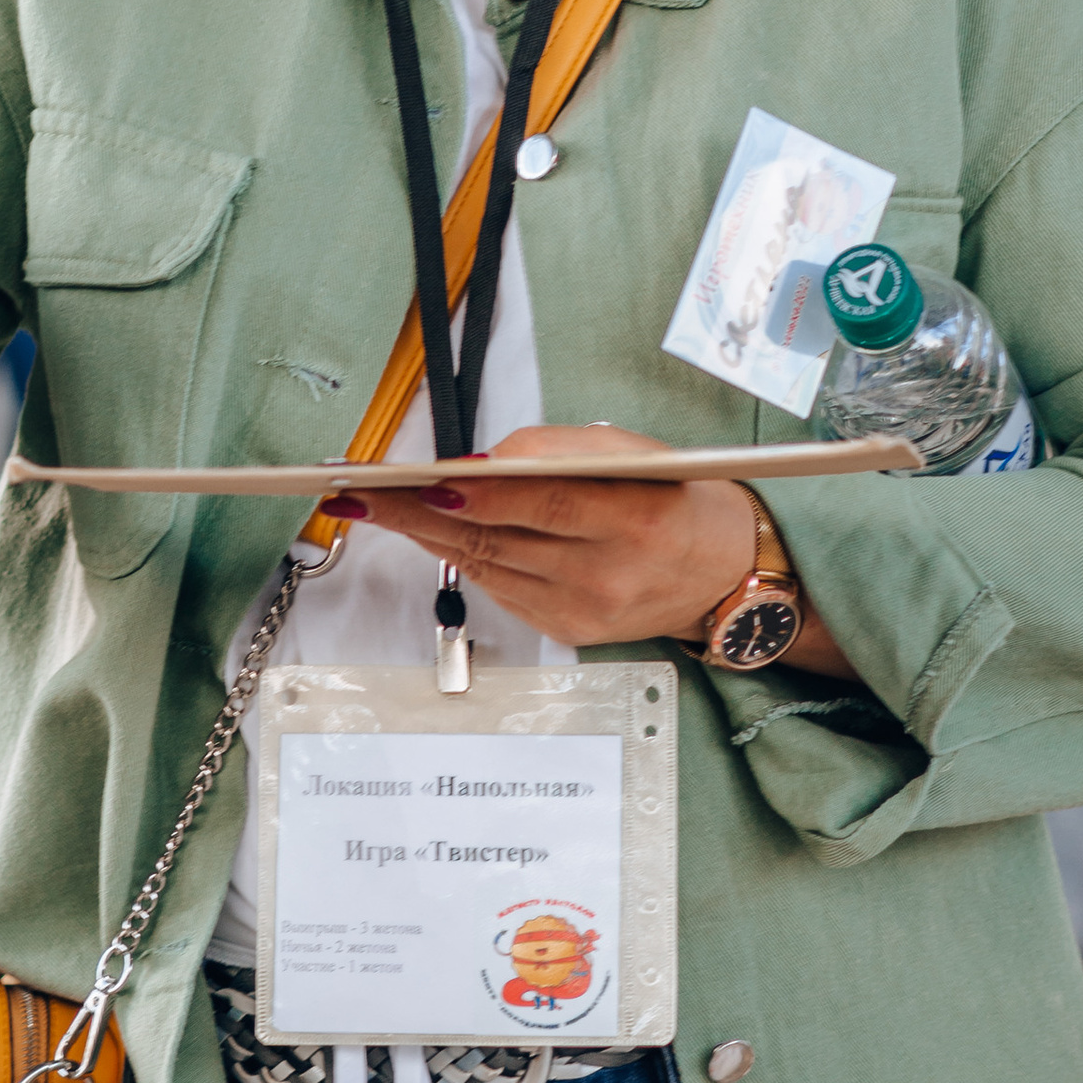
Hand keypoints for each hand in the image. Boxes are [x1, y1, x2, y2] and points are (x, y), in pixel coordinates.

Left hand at [355, 424, 849, 676]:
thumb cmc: (678, 499)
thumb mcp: (637, 453)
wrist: (721, 574)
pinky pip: (500, 587)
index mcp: (637, 518)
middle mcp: (608, 575)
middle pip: (498, 538)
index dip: (481, 491)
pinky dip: (461, 555)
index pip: (543, 502)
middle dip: (420, 511)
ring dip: (424, 533)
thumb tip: (483, 461)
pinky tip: (425, 530)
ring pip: (487, 566)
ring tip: (373, 502)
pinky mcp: (566, 632)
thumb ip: (561, 451)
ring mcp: (584, 612)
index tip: (427, 477)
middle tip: (362, 489)